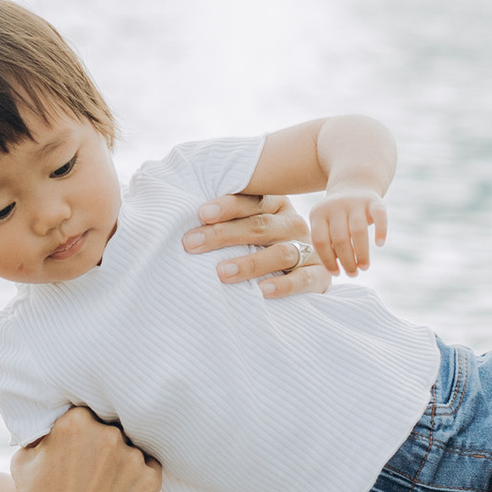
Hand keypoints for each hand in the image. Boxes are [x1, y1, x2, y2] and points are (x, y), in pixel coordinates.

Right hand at [12, 406, 163, 491]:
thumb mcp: (23, 462)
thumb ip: (37, 433)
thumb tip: (46, 421)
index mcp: (75, 422)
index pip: (88, 412)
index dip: (85, 427)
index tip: (81, 443)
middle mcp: (107, 434)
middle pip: (113, 425)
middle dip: (104, 441)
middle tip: (94, 465)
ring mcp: (132, 456)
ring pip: (132, 446)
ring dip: (123, 459)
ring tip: (105, 485)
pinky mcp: (151, 478)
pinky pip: (149, 467)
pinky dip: (138, 477)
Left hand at [183, 191, 334, 299]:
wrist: (315, 265)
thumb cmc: (259, 244)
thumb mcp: (245, 224)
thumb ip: (219, 216)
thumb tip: (172, 202)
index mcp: (275, 204)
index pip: (251, 201)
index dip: (226, 206)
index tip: (200, 213)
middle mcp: (292, 223)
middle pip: (259, 226)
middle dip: (223, 234)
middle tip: (192, 244)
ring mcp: (308, 248)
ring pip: (280, 252)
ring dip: (250, 263)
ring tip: (221, 273)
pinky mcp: (320, 275)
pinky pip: (304, 279)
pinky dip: (284, 285)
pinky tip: (263, 291)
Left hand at [307, 186, 386, 277]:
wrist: (353, 186)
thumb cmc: (337, 217)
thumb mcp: (325, 224)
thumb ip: (327, 244)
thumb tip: (335, 270)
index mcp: (318, 213)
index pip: (320, 241)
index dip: (328, 260)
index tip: (336, 273)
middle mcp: (335, 206)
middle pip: (340, 238)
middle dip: (346, 260)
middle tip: (352, 273)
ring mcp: (355, 202)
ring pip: (358, 231)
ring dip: (362, 253)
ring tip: (364, 267)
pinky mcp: (374, 201)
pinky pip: (379, 216)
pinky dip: (380, 230)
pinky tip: (380, 244)